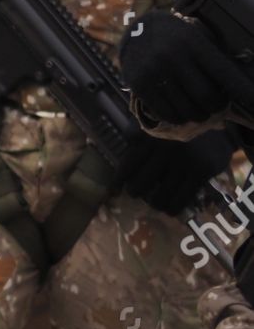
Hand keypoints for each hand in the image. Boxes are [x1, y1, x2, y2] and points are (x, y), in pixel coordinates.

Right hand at [120, 11, 253, 124]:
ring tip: (199, 110)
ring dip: (199, 116)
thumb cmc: (179, 37)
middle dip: (218, 108)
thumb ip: (217, 60)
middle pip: (207, 98)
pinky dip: (179, 118)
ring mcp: (153, 71)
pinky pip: (168, 114)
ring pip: (188, 111)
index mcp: (193, 42)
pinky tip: (181, 110)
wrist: (136, 30)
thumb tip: (243, 92)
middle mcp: (172, 56)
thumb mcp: (199, 37)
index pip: (224, 73)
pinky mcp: (139, 84)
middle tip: (216, 105)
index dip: (243, 91)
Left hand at [121, 130, 236, 213]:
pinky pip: (182, 198)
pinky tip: (170, 210)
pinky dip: (173, 208)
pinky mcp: (200, 172)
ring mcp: (182, 162)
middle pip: (140, 184)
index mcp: (147, 138)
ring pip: (160, 196)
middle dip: (135, 192)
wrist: (214, 118)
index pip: (128, 165)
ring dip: (155, 203)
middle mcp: (162, 151)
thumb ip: (139, 142)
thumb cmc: (177, 126)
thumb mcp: (153, 128)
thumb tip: (123, 165)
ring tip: (156, 202)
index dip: (118, 181)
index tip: (113, 191)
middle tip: (138, 193)